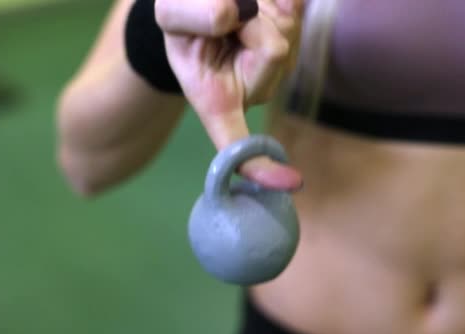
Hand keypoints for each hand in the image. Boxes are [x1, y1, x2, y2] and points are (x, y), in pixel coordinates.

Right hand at [155, 0, 303, 190]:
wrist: (202, 4)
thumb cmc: (181, 22)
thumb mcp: (168, 17)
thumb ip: (188, 15)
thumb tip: (229, 13)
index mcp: (219, 101)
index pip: (237, 143)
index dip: (261, 165)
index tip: (291, 183)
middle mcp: (256, 90)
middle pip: (274, 49)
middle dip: (247, 19)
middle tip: (224, 14)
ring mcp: (281, 66)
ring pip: (288, 25)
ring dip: (259, 2)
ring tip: (236, 8)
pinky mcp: (295, 37)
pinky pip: (296, 6)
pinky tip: (259, 1)